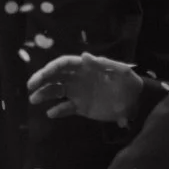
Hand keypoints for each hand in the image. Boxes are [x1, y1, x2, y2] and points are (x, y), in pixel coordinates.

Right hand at [27, 53, 142, 123]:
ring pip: (56, 92)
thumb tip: (84, 55)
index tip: (42, 75)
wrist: (138, 103)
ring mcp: (78, 93)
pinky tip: (51, 113)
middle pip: (55, 77)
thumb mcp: (121, 71)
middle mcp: (78, 79)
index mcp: (85, 68)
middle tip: (30, 87)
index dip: (52, 68)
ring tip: (34, 100)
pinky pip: (65, 109)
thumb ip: (103, 63)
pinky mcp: (81, 107)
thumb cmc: (130, 83)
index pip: (64, 64)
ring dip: (44, 94)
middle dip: (41, 80)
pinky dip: (57, 111)